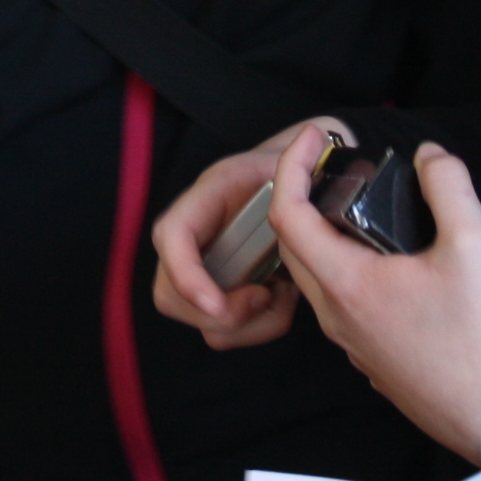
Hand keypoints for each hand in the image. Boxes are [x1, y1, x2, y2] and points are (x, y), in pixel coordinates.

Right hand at [149, 116, 352, 349]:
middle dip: (217, 313)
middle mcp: (197, 233)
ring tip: (279, 296)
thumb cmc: (300, 165)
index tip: (218, 305)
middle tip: (265, 298)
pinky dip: (254, 327)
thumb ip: (300, 164)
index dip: (186, 276)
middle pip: (170, 293)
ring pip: (197, 320)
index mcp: (211, 195)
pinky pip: (222, 331)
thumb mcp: (298, 159)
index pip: (172, 235)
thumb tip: (310, 149)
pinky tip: (281, 299)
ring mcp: (205, 265)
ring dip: (243, 324)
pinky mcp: (222, 289)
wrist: (303, 174)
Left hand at [271, 132, 480, 462]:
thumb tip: (430, 155)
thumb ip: (448, 185)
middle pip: (293, 245)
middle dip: (301, 195)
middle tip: (332, 166)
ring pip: (315, 278)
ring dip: (322, 235)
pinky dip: (343, 267)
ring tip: (358, 206)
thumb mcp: (474, 243)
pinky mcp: (371, 359)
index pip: (287, 215)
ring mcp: (351, 343)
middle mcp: (337, 317)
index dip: (292, 166)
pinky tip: (383, 257)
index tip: (315, 137)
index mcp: (347, 284)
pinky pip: (339, 305)